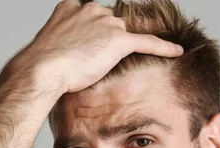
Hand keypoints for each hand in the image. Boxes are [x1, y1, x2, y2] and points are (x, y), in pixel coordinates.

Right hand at [8, 0, 183, 94]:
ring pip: (126, 34)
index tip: (96, 44)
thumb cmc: (43, 65)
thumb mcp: (52, 45)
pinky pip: (147, 42)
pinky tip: (176, 51)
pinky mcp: (118, 40)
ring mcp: (106, 23)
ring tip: (106, 65)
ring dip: (121, 49)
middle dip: (108, 42)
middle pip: (112, 24)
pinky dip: (163, 47)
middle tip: (94, 61)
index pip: (95, 17)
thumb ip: (68, 42)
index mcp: (72, 6)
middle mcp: (91, 9)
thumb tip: (74, 58)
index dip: (97, 33)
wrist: (42, 70)